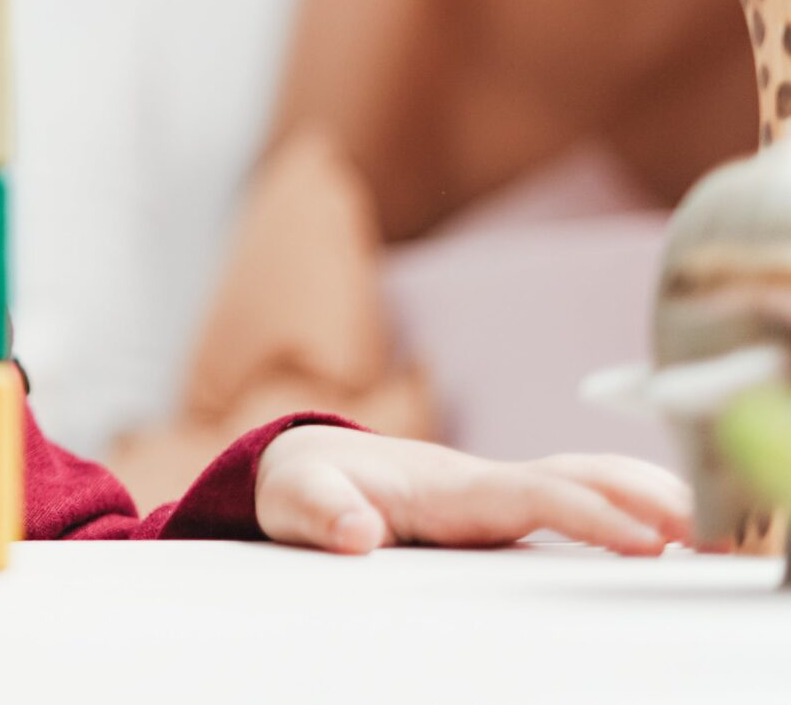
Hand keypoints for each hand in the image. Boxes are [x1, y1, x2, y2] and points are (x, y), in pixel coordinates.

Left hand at [253, 425, 693, 556]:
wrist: (302, 466)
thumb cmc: (302, 483)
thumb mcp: (295, 500)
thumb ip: (323, 514)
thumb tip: (357, 532)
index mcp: (445, 486)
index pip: (532, 495)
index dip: (589, 513)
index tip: (645, 539)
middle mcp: (481, 483)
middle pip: (577, 478)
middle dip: (641, 497)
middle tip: (708, 530)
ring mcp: (495, 492)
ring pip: (583, 480)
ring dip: (645, 495)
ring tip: (709, 529)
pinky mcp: (499, 507)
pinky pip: (574, 497)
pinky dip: (624, 503)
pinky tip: (666, 528)